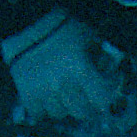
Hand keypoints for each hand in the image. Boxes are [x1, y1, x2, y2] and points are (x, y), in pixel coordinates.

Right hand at [1, 10, 126, 125]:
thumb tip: (110, 73)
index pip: (101, 100)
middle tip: (85, 99)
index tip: (104, 93)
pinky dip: (44, 109)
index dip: (105, 98)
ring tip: (63, 95)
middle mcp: (64, 85)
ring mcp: (43, 92)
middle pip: (81, 112)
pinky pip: (38, 113)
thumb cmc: (63, 27)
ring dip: (64, 106)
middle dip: (86, 106)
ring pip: (60, 113)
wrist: (27, 22)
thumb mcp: (89, 36)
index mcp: (81, 70)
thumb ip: (101, 57)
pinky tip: (47, 98)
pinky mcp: (26, 94)